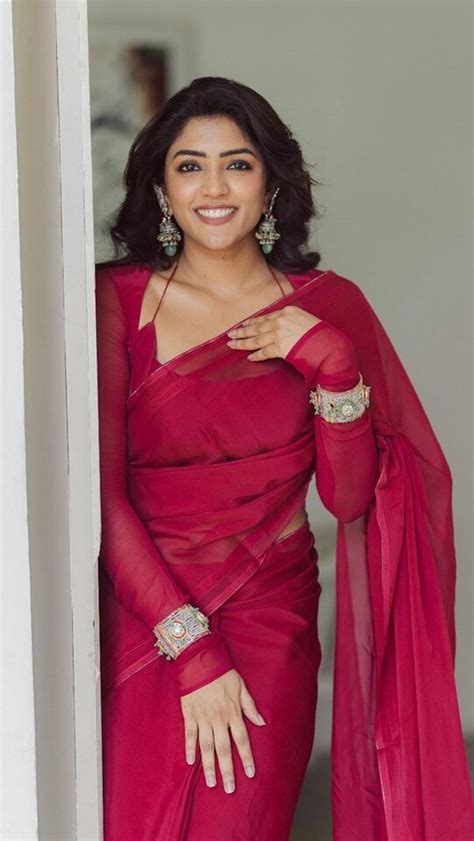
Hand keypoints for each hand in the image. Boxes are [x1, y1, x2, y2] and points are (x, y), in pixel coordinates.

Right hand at [180, 668, 265, 793]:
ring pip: (206, 747)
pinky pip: (189, 735)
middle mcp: (218, 718)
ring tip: (211, 783)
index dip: (246, 758)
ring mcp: (202, 718)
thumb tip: (261, 722)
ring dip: (209, 766)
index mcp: (232, 712)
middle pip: (224, 749)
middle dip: (227, 770)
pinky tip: (191, 762)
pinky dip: (190, 748)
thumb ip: (250, 706)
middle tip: (229, 789)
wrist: (199, 659)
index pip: (242, 740)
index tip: (249, 774)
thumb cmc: (222, 672)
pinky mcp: (189, 714)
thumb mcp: (241, 686)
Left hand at [227, 305, 321, 359]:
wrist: (329, 344)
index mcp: (288, 311)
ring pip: (257, 339)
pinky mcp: (281, 347)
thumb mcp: (305, 320)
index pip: (266, 317)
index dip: (253, 322)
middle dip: (242, 332)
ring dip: (243, 343)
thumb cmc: (320, 334)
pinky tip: (250, 358)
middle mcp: (281, 320)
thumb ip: (291, 321)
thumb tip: (281, 326)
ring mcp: (280, 334)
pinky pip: (265, 352)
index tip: (244, 324)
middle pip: (257, 327)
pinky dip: (257, 356)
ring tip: (233, 345)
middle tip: (230, 334)